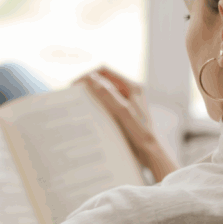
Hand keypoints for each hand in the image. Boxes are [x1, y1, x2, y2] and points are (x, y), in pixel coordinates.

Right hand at [74, 66, 177, 180]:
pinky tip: (88, 112)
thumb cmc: (140, 133)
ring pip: (104, 91)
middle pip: (104, 80)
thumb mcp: (122, 112)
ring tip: (78, 102)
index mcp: (132, 86)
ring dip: (91, 95)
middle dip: (88, 84)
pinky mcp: (123, 111)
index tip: (75, 84)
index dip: (89, 75)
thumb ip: (108, 94)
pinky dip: (96, 104)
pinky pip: (106, 102)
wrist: (149, 152)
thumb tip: (91, 79)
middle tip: (73, 94)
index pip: (105, 71)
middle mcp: (130, 90)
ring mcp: (127, 100)